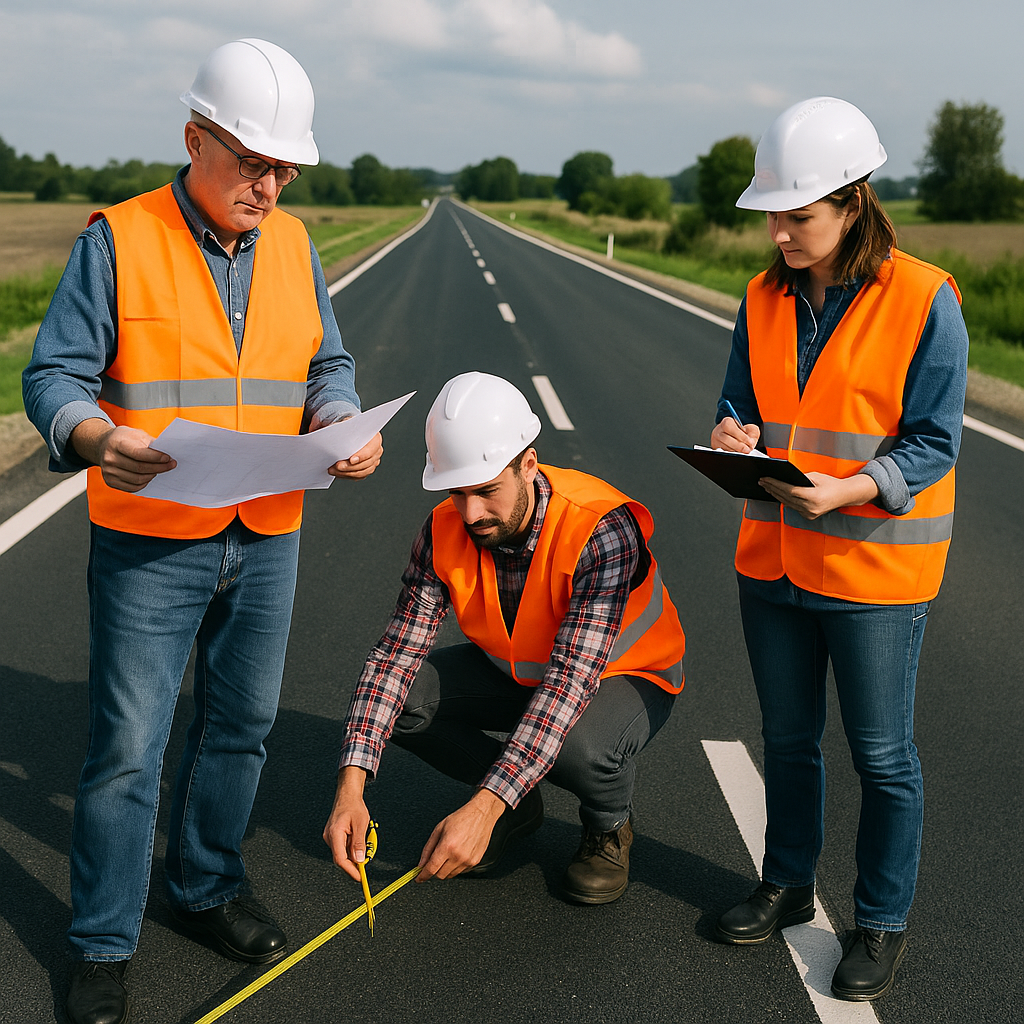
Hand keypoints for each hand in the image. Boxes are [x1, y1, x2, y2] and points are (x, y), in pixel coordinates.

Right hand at [70, 419, 174, 491]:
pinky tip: (149, 476)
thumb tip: (168, 455)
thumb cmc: (125, 439)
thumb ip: (151, 443)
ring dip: (153, 475)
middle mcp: (109, 458)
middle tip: (171, 465)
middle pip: (140, 468)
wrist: (104, 445)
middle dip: (159, 467)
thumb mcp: (136, 434)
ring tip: (160, 469)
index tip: (169, 458)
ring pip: (137, 479)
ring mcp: (108, 471)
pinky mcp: (110, 481)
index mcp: (116, 443)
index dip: (156, 457)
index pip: (138, 453)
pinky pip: (132, 487)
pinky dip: (144, 483)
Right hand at [323, 767, 371, 881]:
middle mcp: (329, 837)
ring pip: (342, 853)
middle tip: (365, 865)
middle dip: (353, 863)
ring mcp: (329, 837)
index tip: (359, 877)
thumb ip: (359, 843)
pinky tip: (358, 842)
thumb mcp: (361, 824)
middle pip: (340, 858)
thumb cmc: (354, 806)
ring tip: (364, 846)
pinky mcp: (333, 836)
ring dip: (353, 855)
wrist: (347, 795)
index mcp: (334, 834)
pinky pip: (342, 847)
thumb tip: (359, 860)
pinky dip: (350, 849)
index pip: (340, 859)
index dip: (350, 870)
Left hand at [328, 432, 382, 479]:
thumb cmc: (350, 429)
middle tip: (337, 466)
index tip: (351, 460)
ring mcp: (373, 462)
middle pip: (366, 463)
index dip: (361, 456)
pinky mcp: (367, 469)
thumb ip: (344, 430)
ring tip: (333, 470)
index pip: (370, 450)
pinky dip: (347, 476)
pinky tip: (338, 473)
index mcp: (375, 439)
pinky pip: (359, 476)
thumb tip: (330, 434)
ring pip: (362, 472)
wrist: (351, 434)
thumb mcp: (348, 425)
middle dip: (350, 467)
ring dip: (346, 473)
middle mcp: (377, 451)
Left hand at [416, 790, 506, 881]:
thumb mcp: (439, 829)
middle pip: (440, 875)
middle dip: (434, 871)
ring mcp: (468, 861)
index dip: (423, 876)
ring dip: (445, 869)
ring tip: (448, 853)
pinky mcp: (475, 862)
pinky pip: (460, 872)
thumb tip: (421, 863)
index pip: (431, 869)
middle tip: (434, 861)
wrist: (481, 814)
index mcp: (447, 846)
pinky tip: (457, 854)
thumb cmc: (461, 818)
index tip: (419, 878)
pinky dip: (455, 867)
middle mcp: (458, 856)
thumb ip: (428, 848)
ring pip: (450, 875)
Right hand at [711, 417, 760, 453]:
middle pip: (726, 439)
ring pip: (724, 447)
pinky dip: (732, 454)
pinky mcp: (716, 449)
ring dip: (735, 450)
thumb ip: (752, 431)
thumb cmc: (742, 432)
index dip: (740, 436)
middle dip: (738, 445)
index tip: (749, 442)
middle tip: (747, 449)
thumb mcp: (749, 429)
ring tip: (744, 451)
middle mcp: (718, 431)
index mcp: (726, 422)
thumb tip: (750, 440)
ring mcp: (715, 441)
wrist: (735, 437)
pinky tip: (738, 452)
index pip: (730, 427)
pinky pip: (723, 453)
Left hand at [758, 471, 879, 519]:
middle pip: (785, 497)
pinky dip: (784, 499)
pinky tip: (776, 493)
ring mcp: (809, 514)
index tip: (765, 478)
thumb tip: (782, 476)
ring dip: (775, 494)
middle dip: (772, 488)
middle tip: (761, 481)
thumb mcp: (815, 476)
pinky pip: (792, 507)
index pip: (788, 490)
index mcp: (813, 497)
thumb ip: (799, 478)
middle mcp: (810, 508)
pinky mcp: (808, 516)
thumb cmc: (831, 483)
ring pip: (787, 503)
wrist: (845, 496)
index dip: (775, 484)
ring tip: (766, 486)